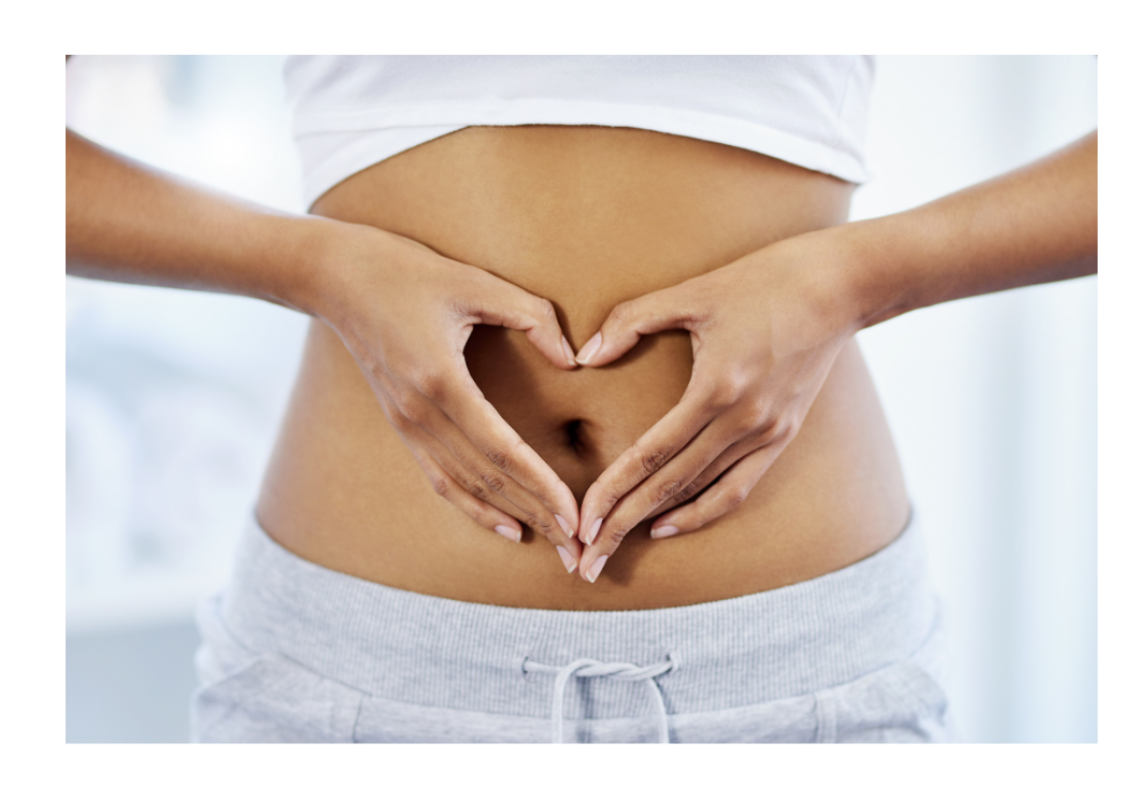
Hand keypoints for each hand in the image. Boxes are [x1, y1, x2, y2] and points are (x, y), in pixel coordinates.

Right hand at [314, 224, 583, 567]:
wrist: (337, 277)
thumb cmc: (408, 272)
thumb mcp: (476, 281)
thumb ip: (532, 316)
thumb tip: (572, 359)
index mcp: (441, 381)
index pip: (501, 449)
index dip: (541, 485)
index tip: (575, 515)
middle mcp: (420, 414)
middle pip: (487, 479)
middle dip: (537, 515)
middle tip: (578, 549)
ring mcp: (406, 424)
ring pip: (465, 486)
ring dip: (511, 517)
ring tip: (552, 545)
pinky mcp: (402, 426)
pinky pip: (441, 478)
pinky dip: (473, 506)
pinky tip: (506, 525)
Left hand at [572, 229, 860, 581]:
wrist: (840, 287)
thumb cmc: (762, 280)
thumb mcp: (692, 292)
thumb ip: (632, 320)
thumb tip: (585, 355)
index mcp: (717, 388)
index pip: (651, 455)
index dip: (612, 492)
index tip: (581, 523)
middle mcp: (744, 421)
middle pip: (670, 486)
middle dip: (622, 525)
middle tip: (585, 561)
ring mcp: (768, 433)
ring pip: (702, 493)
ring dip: (657, 524)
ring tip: (616, 550)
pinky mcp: (784, 435)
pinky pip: (738, 487)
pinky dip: (702, 511)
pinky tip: (669, 524)